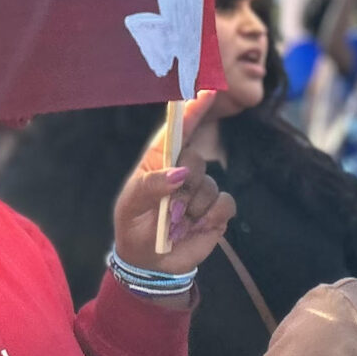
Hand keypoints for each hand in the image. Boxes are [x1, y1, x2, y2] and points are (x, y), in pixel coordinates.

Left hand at [111, 98, 234, 277]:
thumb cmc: (135, 228)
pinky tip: (196, 226)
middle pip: (196, 159)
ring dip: (192, 207)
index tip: (206, 91)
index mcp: (157, 162)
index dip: (192, 110)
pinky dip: (211, 215)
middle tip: (167, 208)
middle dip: (184, 183)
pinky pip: (225, 202)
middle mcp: (181, 171)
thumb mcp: (131, 208)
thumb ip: (150, 187)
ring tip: (175, 223)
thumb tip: (180, 173)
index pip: (176, 131)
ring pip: (210, 184)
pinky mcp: (216, 210)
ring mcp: (201, 189)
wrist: (151, 264)